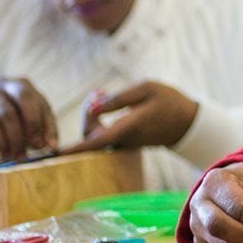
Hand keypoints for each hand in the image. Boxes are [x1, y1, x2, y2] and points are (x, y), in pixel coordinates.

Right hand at [0, 76, 58, 159]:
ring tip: (20, 156)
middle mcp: (5, 84)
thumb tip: (51, 145)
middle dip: (34, 124)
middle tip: (37, 146)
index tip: (51, 146)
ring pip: (8, 115)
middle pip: (25, 97)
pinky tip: (6, 154)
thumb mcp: (24, 124)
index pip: (42, 104)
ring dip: (17, 139)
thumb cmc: (5, 122)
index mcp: (23, 86)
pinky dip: (2, 143)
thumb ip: (39, 131)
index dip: (49, 126)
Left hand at [66, 81, 199, 152]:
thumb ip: (119, 98)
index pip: (95, 141)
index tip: (54, 153)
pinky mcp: (124, 141)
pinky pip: (103, 133)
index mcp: (128, 127)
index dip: (74, 147)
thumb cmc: (169, 102)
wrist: (188, 123)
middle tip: (99, 92)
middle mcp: (122, 140)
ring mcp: (123, 143)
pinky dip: (99, 117)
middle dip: (87, 112)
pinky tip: (106, 101)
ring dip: (92, 113)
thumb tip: (94, 105)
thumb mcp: (147, 89)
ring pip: (95, 133)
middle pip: (90, 134)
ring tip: (102, 93)